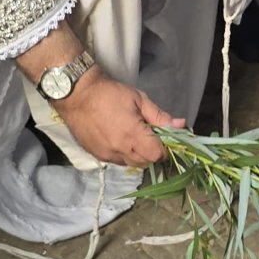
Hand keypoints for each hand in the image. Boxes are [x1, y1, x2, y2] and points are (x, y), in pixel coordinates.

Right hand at [14, 19, 183, 167]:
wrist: (77, 94)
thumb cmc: (110, 93)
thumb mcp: (139, 100)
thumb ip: (160, 116)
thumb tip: (181, 125)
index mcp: (133, 135)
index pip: (157, 155)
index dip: (164, 149)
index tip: (163, 138)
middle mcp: (120, 150)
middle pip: (146, 163)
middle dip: (152, 153)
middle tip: (150, 136)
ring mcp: (107, 155)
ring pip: (131, 164)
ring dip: (138, 155)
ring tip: (134, 137)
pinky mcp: (97, 155)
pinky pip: (117, 161)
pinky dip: (124, 154)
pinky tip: (120, 139)